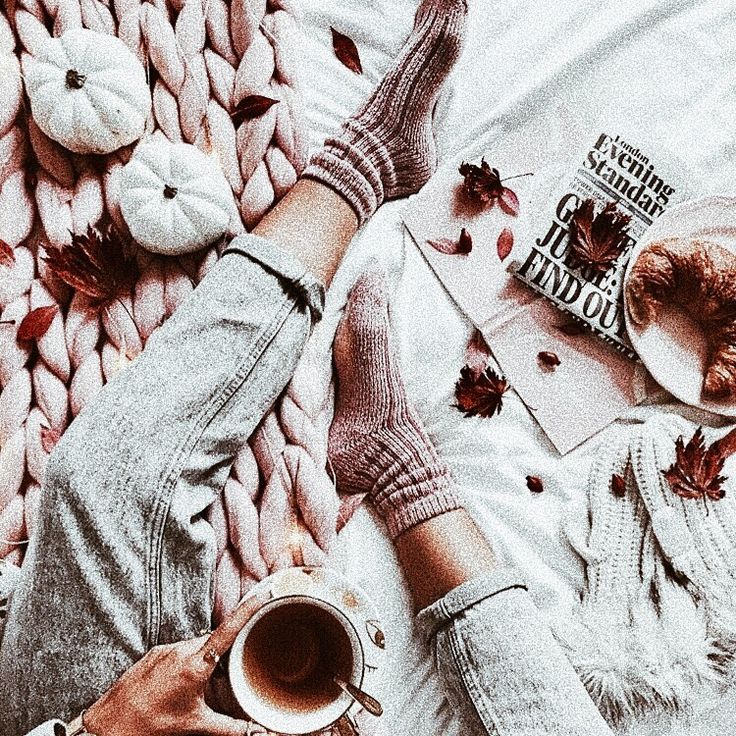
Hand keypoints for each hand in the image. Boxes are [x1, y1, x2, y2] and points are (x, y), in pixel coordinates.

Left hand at [84, 593, 267, 735]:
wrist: (107, 727)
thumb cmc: (149, 725)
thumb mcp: (196, 726)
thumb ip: (231, 728)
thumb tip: (258, 733)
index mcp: (195, 665)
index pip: (229, 631)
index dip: (248, 611)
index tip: (263, 595)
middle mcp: (180, 651)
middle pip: (214, 639)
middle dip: (226, 650)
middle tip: (231, 669)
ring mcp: (164, 650)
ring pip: (196, 645)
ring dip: (205, 659)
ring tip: (201, 685)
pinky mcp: (152, 654)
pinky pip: (178, 650)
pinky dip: (186, 662)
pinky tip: (180, 684)